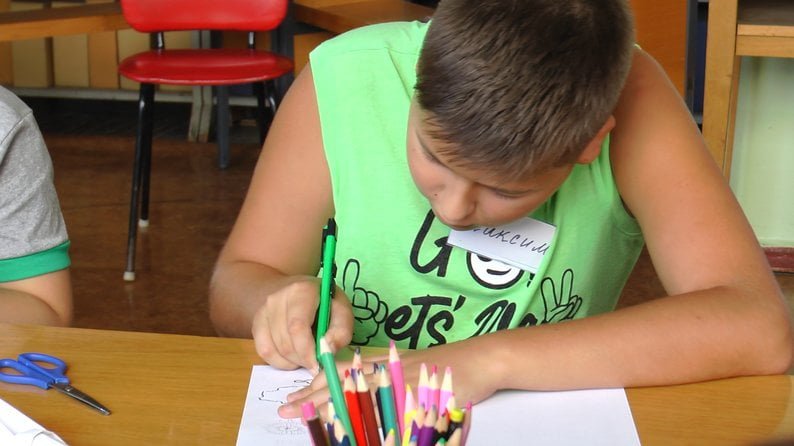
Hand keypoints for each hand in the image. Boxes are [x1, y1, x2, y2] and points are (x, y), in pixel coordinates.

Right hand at [252, 276, 353, 371]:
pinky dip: (279, 361)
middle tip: (315, 362)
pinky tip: (292, 356)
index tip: (317, 365)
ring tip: (305, 356)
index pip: (297, 327)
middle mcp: (277, 298)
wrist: (300, 292)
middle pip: (285, 342)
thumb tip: (327, 350)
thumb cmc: (325, 303)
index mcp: (301, 290)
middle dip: (302, 359)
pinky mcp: (256, 322)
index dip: (307, 351)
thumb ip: (341, 331)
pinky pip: (264, 351)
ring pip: (273, 349)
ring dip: (292, 361)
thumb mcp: (342, 311)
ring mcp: (263, 310)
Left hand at [277, 338, 498, 418]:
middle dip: (313, 399)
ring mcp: (401, 383)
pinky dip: (371, 422)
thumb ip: (386, 381)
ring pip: (360, 398)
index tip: (293, 400)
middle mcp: (388, 370)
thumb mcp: (410, 369)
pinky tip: (351, 429)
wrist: (480, 359)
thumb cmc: (447, 366)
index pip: (342, 374)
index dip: (315, 387)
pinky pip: (389, 412)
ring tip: (308, 421)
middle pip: (343, 385)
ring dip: (333, 411)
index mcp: (383, 365)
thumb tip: (361, 401)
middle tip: (287, 410)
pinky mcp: (418, 396)